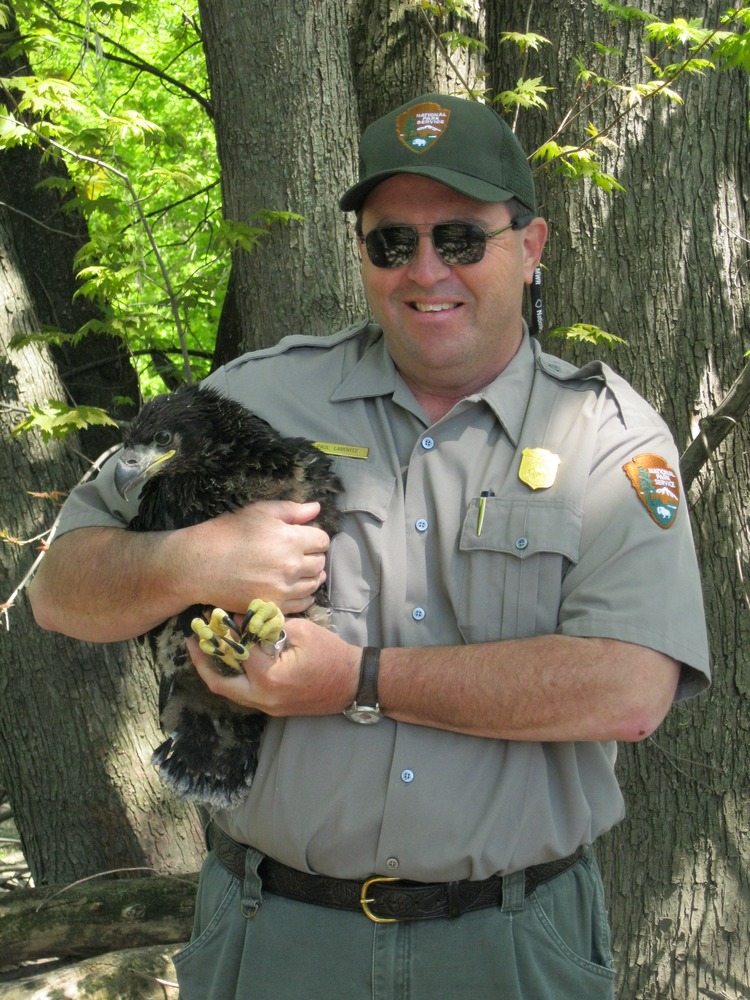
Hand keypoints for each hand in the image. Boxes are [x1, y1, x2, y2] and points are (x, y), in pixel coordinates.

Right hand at [186, 500, 330, 615]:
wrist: (200, 565)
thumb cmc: (228, 533)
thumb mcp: (259, 512)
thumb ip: (291, 510)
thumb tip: (316, 508)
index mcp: (290, 539)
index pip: (322, 540)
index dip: (314, 537)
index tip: (303, 538)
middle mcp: (291, 566)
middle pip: (320, 563)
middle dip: (313, 556)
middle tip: (298, 554)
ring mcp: (283, 589)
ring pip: (314, 584)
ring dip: (311, 576)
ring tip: (297, 570)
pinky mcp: (274, 606)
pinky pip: (303, 603)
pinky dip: (304, 595)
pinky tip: (294, 587)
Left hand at [188, 616, 360, 716]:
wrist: (354, 683)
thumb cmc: (331, 654)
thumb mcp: (301, 630)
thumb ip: (268, 626)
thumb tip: (242, 620)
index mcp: (268, 677)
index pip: (235, 651)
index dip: (225, 631)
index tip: (215, 614)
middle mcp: (262, 698)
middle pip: (219, 683)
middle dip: (201, 661)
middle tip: (191, 641)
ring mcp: (268, 707)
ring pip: (230, 692)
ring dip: (216, 671)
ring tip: (206, 650)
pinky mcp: (274, 709)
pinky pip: (244, 694)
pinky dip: (234, 678)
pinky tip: (231, 661)